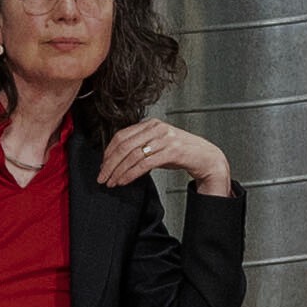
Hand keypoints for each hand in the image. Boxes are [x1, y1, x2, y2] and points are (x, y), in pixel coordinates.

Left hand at [95, 120, 232, 196]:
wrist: (205, 156)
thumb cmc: (180, 152)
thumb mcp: (157, 144)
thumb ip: (140, 146)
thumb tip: (116, 159)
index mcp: (150, 123)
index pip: (121, 135)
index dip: (108, 152)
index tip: (103, 166)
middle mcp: (156, 128)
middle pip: (124, 146)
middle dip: (110, 164)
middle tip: (102, 177)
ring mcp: (164, 138)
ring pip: (132, 156)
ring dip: (118, 171)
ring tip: (112, 182)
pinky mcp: (171, 151)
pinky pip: (144, 164)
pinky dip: (130, 174)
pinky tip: (124, 181)